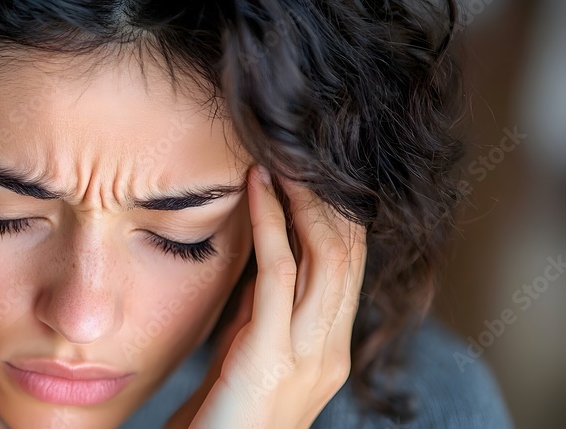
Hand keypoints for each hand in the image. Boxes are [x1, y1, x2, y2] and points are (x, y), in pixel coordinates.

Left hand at [168, 165, 366, 428]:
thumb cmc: (221, 417)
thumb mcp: (251, 355)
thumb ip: (264, 313)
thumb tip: (264, 259)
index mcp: (328, 349)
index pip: (349, 267)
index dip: (336, 214)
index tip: (310, 171)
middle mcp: (329, 350)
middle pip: (349, 254)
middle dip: (328, 198)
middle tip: (300, 149)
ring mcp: (309, 356)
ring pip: (328, 257)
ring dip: (305, 200)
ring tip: (282, 157)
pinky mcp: (272, 357)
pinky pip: (279, 273)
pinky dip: (270, 223)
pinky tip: (256, 188)